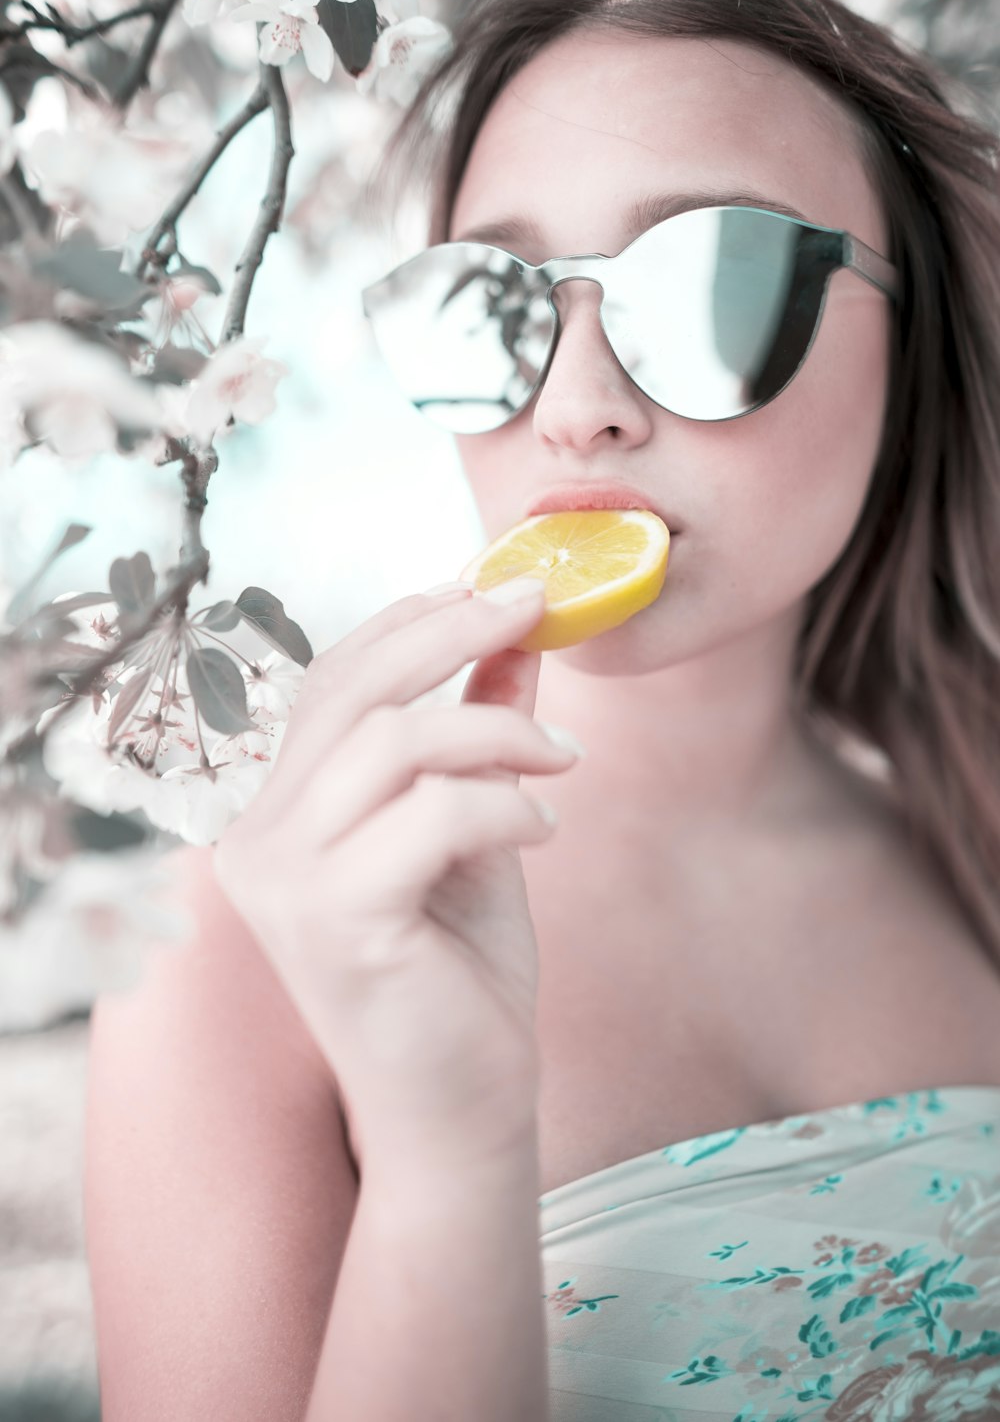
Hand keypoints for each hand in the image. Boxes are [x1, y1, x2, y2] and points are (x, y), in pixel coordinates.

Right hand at [210, 581, 580, 1170]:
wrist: (459, 1113)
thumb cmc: (460, 976)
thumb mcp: (473, 833)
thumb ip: (477, 737)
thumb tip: (514, 638)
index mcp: (276, 814)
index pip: (331, 682)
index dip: (410, 620)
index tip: (491, 584)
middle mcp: (256, 840)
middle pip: (352, 690)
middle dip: (454, 627)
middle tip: (539, 602)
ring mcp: (284, 881)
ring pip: (393, 740)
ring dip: (499, 731)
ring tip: (563, 759)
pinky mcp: (335, 921)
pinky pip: (433, 812)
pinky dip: (505, 803)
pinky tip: (543, 827)